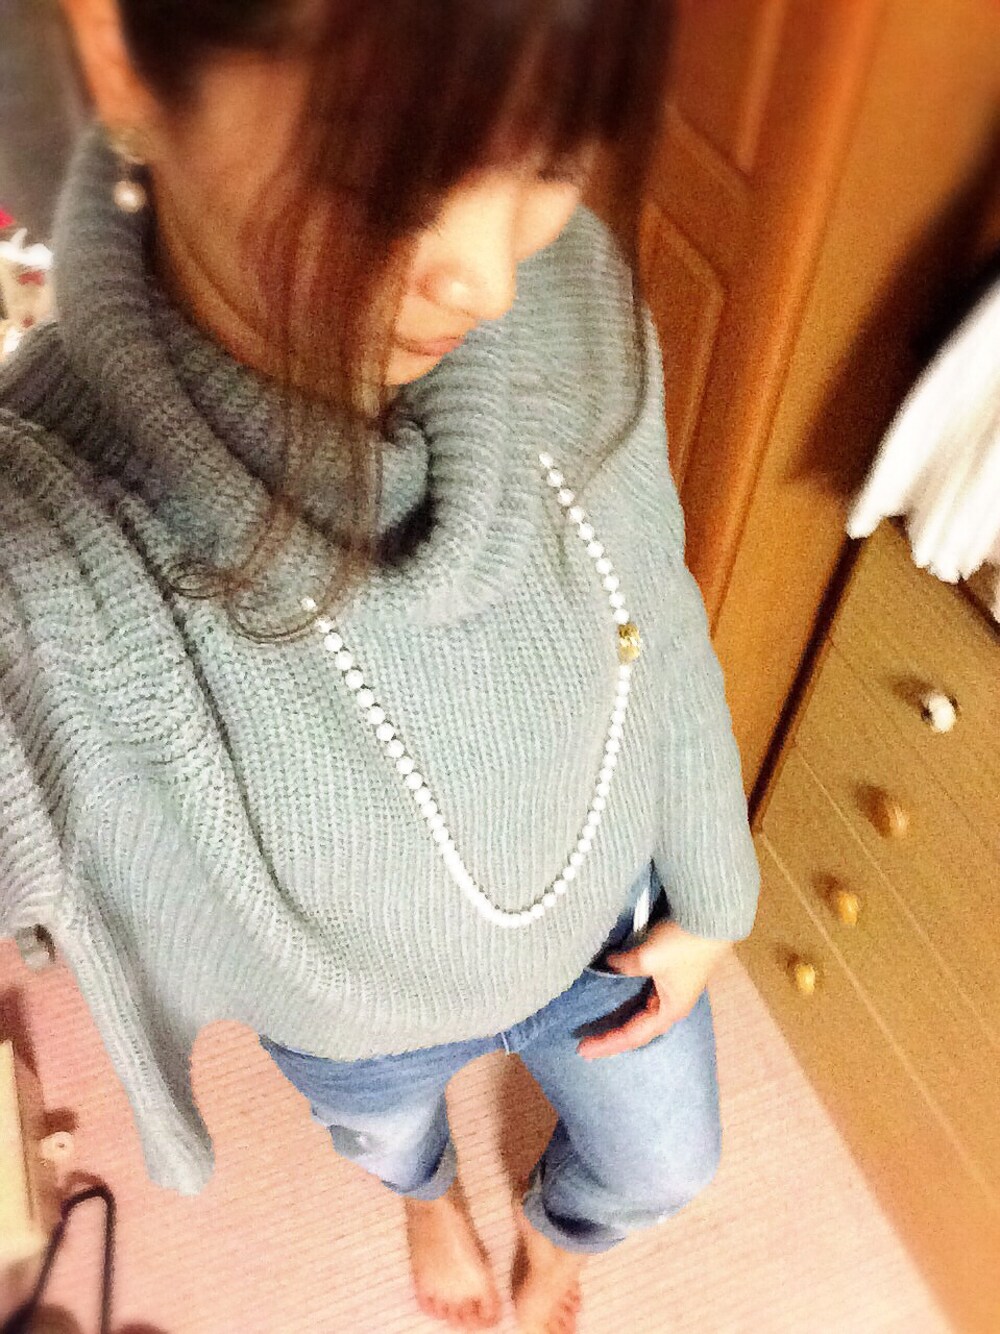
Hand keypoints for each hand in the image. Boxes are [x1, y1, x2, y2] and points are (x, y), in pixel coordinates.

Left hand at [576, 920, 731, 1059]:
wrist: (711, 918)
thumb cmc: (683, 944)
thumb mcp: (648, 957)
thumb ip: (623, 965)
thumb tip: (609, 963)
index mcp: (670, 1010)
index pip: (632, 1035)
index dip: (608, 1043)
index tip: (583, 1049)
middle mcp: (672, 1006)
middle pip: (638, 1031)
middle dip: (614, 1040)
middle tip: (587, 1047)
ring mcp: (673, 991)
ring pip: (642, 1015)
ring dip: (622, 1023)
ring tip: (600, 1029)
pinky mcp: (671, 975)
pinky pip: (645, 997)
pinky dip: (629, 1002)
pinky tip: (618, 999)